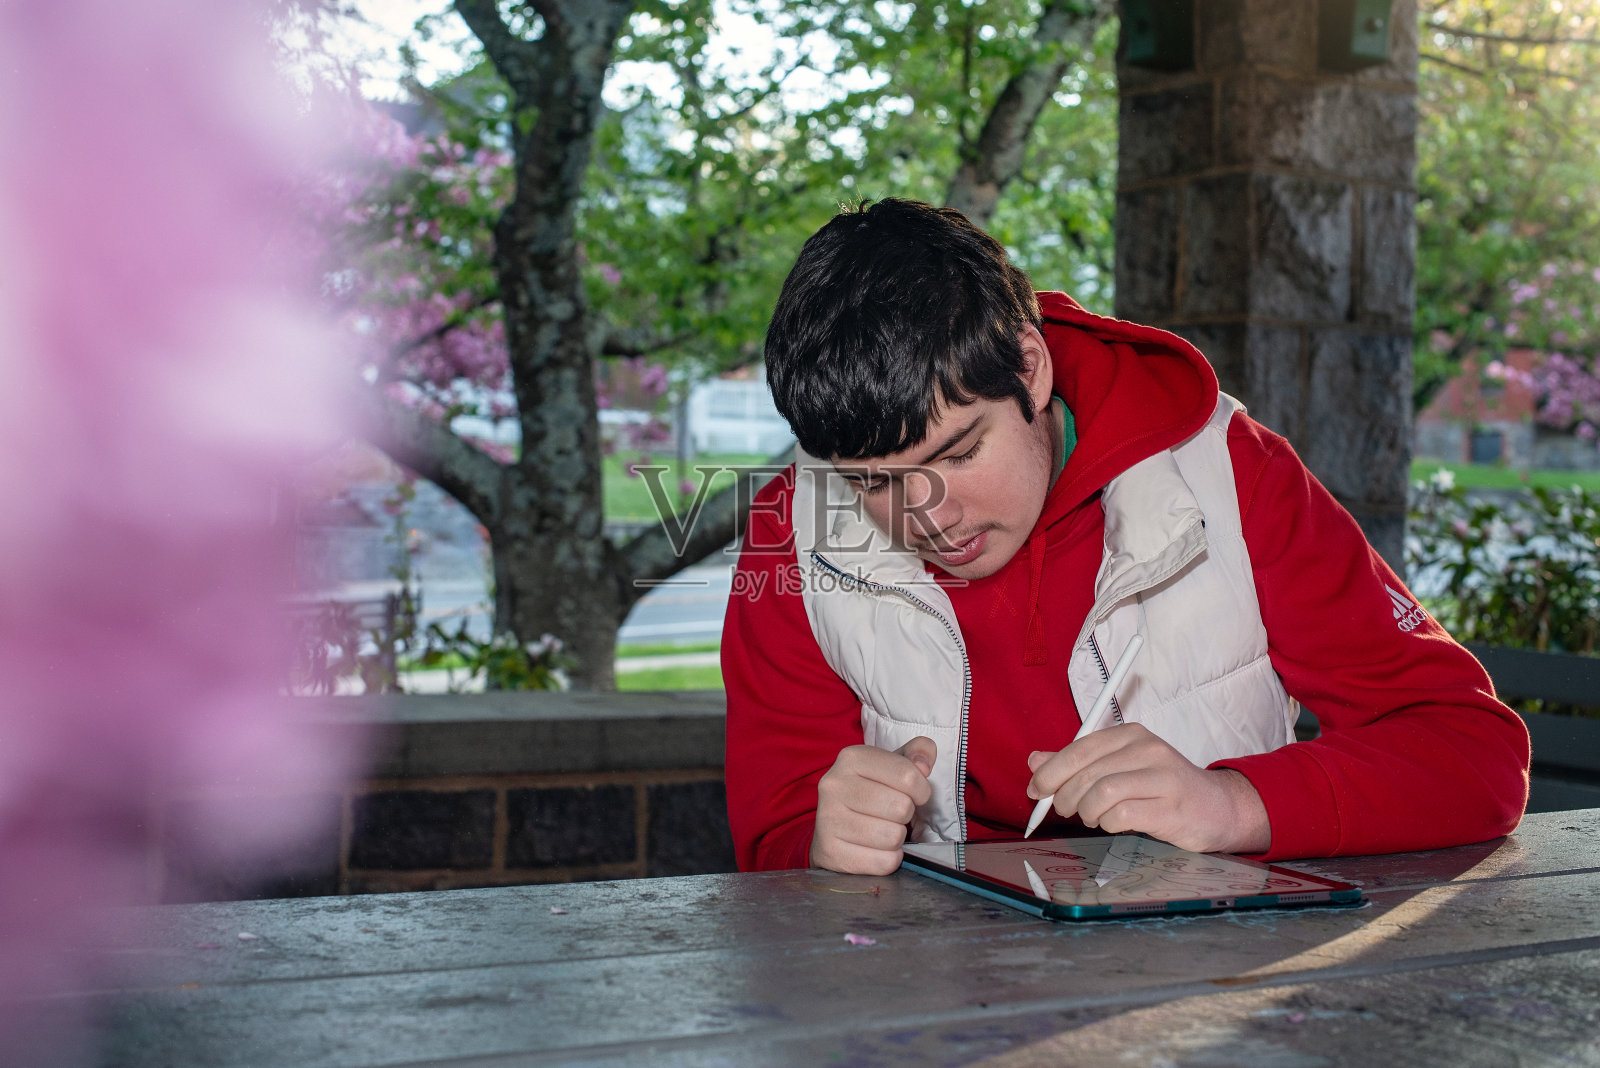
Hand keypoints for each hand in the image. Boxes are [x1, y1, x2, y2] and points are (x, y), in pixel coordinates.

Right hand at [810, 737, 935, 875]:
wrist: (832, 828)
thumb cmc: (871, 791)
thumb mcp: (894, 764)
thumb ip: (918, 752)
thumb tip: (924, 765)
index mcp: (852, 757)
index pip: (907, 775)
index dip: (922, 790)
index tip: (915, 794)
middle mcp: (834, 784)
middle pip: (901, 807)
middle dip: (907, 815)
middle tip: (894, 814)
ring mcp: (828, 819)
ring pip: (892, 837)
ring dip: (898, 838)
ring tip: (884, 830)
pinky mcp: (830, 852)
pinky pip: (883, 862)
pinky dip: (889, 859)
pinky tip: (877, 849)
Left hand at [1025, 723, 1269, 853]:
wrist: (1217, 808)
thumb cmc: (1161, 788)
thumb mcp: (1119, 768)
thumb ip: (1078, 764)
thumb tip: (1035, 761)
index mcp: (1131, 735)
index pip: (1080, 748)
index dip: (1051, 771)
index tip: (1037, 790)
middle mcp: (1148, 749)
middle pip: (1087, 773)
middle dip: (1065, 797)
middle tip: (1064, 810)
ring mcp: (1163, 777)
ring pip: (1101, 794)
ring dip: (1086, 812)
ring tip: (1092, 817)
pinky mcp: (1171, 808)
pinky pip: (1122, 816)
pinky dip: (1108, 824)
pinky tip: (1113, 824)